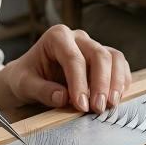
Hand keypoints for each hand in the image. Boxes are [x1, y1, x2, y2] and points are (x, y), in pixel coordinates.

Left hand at [0, 25, 131, 113]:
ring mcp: (93, 47)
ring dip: (115, 82)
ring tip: (110, 105)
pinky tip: (115, 99)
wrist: (31, 77)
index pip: (73, 58)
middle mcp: (78, 38)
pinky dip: (121, 82)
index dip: (79, 83)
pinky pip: (120, 66)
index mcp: (57, 37)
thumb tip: (62, 97)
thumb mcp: (24, 85)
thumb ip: (41, 90)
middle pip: (99, 55)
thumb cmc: (26, 77)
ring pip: (115, 58)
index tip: (81, 105)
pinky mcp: (104, 59)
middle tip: (98, 108)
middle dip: (101, 83)